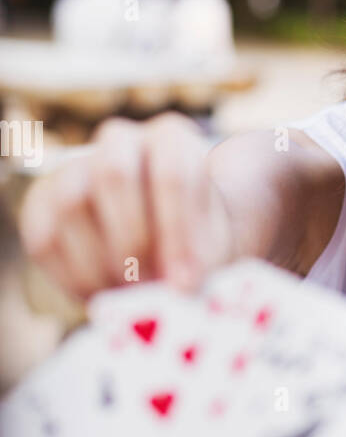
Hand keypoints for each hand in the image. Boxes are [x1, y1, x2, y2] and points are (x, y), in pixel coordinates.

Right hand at [19, 112, 236, 299]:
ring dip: (98, 261)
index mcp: (172, 140)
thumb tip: (176, 288)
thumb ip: (199, 262)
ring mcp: (76, 168)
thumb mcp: (212, 249)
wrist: (164, 249)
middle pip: (113, 172)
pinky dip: (71, 276)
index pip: (171, 170)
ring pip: (71, 201)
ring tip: (126, 296)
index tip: (185, 283)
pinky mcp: (42, 204)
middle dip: (132, 239)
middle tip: (148, 286)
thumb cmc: (194, 246)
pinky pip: (43, 237)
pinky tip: (100, 296)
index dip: (177, 231)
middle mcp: (121, 142)